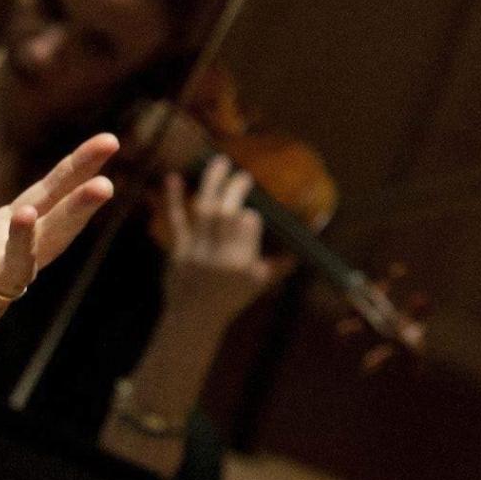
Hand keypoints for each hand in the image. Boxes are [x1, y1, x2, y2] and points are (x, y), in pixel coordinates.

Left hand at [153, 155, 281, 321]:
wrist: (194, 318)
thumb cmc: (231, 298)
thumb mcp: (260, 284)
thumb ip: (282, 263)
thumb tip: (307, 243)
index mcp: (243, 263)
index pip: (249, 225)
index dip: (250, 215)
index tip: (251, 212)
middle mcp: (220, 256)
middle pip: (228, 213)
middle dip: (236, 189)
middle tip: (243, 176)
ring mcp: (198, 252)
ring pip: (205, 211)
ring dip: (212, 182)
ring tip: (220, 161)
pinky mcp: (178, 251)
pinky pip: (176, 221)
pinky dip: (173, 199)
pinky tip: (173, 177)